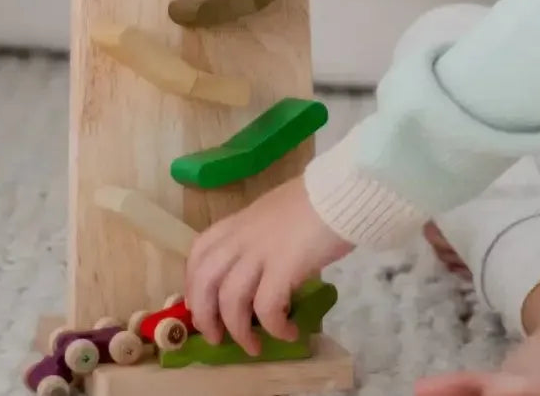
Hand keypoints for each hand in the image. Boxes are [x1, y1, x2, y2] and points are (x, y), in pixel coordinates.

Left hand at [184, 176, 352, 353]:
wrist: (346, 192)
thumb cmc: (321, 199)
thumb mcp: (279, 212)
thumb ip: (263, 234)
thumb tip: (264, 263)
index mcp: (240, 222)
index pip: (200, 253)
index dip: (193, 284)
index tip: (201, 306)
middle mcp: (243, 237)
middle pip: (205, 281)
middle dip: (205, 316)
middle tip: (216, 338)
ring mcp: (261, 251)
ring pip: (230, 300)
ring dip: (238, 331)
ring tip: (254, 347)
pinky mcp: (284, 267)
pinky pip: (267, 307)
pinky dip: (274, 327)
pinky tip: (289, 333)